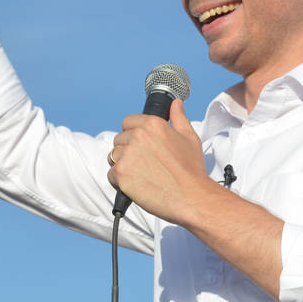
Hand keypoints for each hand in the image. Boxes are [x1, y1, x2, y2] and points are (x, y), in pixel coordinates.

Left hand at [107, 99, 215, 224]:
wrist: (191, 197)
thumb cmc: (192, 170)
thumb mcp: (189, 138)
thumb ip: (178, 118)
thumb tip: (176, 103)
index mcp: (152, 124)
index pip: (127, 122)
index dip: (133, 134)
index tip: (142, 147)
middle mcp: (138, 136)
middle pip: (119, 140)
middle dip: (127, 151)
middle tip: (145, 165)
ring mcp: (127, 154)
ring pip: (113, 156)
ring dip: (122, 166)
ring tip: (141, 175)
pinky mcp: (121, 173)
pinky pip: (111, 174)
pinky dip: (120, 182)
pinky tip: (137, 185)